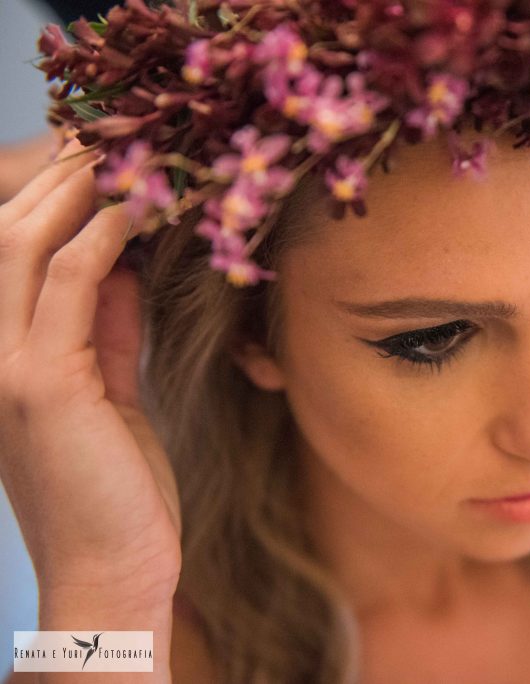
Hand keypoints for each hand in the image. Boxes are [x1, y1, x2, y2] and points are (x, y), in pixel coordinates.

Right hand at [0, 139, 180, 609]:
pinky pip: (69, 284)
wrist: (113, 574)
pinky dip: (102, 236)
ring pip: (24, 242)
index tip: (113, 158)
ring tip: (126, 149)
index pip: (17, 249)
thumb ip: (109, 330)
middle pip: (9, 229)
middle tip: (119, 134)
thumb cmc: (116, 490)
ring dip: (76, 188)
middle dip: (61, 175)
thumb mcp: (111, 394)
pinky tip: (137, 206)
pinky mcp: (40, 386)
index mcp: (5, 354)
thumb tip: (126, 266)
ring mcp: (4, 366)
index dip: (57, 195)